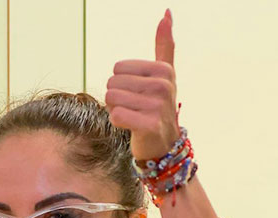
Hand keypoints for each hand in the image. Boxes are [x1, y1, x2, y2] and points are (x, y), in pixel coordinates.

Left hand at [106, 8, 180, 161]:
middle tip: (133, 107)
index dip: (121, 83)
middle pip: (112, 83)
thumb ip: (165, 45)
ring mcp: (158, 106)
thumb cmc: (158, 106)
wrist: (163, 143)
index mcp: (163, 70)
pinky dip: (117, 122)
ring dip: (116, 110)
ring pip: (112, 99)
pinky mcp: (149, 125)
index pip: (117, 68)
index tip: (137, 93)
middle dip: (117, 97)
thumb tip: (166, 13)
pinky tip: (129, 126)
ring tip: (132, 116)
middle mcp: (163, 86)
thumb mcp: (164, 74)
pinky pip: (116, 116)